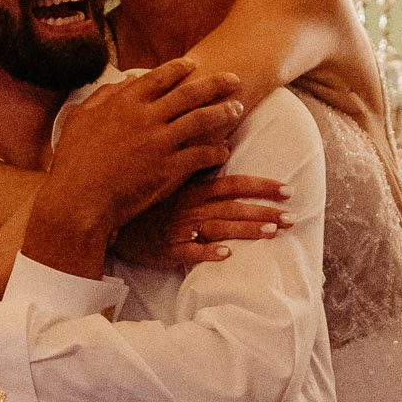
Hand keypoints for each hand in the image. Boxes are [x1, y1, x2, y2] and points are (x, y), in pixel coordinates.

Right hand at [24, 61, 245, 276]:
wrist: (78, 199)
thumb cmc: (73, 162)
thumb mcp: (79, 119)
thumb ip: (102, 96)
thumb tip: (125, 81)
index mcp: (124, 103)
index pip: (159, 76)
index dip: (179, 68)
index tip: (194, 64)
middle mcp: (145, 117)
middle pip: (189, 93)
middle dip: (215, 84)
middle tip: (233, 79)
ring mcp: (159, 142)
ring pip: (201, 120)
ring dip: (223, 113)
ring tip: (237, 110)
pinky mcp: (169, 169)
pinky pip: (201, 154)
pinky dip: (215, 151)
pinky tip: (224, 151)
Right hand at [114, 172, 293, 268]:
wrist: (108, 218)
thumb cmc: (145, 200)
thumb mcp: (171, 177)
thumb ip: (197, 164)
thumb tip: (224, 147)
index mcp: (194, 189)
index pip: (234, 184)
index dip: (261, 186)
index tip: (287, 189)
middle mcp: (191, 207)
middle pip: (233, 207)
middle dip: (264, 211)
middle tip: (292, 218)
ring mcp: (180, 229)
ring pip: (218, 228)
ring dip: (245, 230)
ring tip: (271, 233)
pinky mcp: (167, 250)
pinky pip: (189, 251)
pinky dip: (207, 251)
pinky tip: (227, 254)